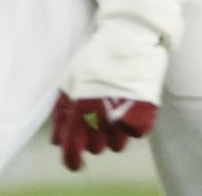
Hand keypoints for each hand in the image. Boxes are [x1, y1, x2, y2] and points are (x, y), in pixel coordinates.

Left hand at [50, 16, 163, 169]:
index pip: (73, 149)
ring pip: (117, 145)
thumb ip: (62, 113)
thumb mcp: (69, 81)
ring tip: (114, 108)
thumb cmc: (94, 60)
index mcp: (77, 108)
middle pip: (96, 148)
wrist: (127, 39)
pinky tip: (129, 106)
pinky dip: (133, 125)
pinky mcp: (144, 115)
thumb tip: (57, 142)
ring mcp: (122, 117)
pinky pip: (136, 135)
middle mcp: (99, 117)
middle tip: (97, 114)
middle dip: (94, 137)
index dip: (73, 161)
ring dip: (114, 133)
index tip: (76, 163)